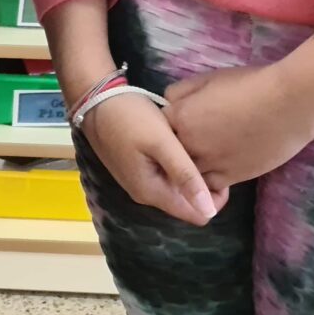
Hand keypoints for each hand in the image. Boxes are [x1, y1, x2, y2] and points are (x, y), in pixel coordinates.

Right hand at [77, 91, 218, 224]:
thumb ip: (185, 175)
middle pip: (186, 202)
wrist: (95, 99)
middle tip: (208, 152)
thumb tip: (210, 212)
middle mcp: (145, 194)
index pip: (197, 215)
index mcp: (153, 192)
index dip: (214, 197)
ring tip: (195, 145)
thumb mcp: (161, 143)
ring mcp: (138, 181)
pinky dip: (176, 165)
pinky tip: (178, 143)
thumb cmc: (129, 118)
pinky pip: (165, 176)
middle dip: (202, 183)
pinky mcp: (135, 168)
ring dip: (189, 173)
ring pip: (176, 188)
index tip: (218, 166)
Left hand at [168, 25, 313, 190]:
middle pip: (169, 153)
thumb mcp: (209, 78)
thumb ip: (182, 91)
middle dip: (174, 149)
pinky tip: (212, 175)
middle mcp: (189, 143)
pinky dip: (207, 183)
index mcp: (181, 116)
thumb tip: (170, 102)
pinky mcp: (231, 178)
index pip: (159, 126)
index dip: (168, 125)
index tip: (176, 125)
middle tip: (186, 144)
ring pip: (186, 173)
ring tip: (199, 161)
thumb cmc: (250, 84)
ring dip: (189, 168)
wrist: (288, 104)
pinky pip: (209, 186)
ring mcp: (209, 163)